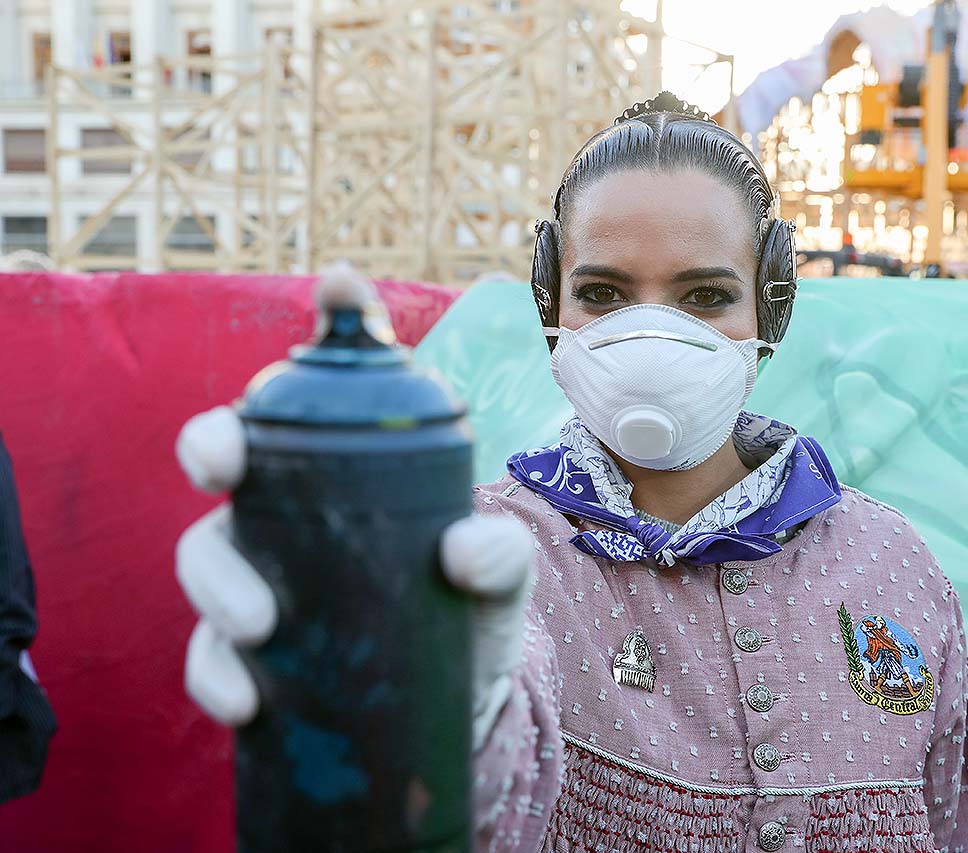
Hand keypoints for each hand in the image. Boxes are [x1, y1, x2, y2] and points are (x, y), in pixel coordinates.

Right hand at [174, 266, 534, 750]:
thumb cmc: (472, 607)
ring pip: (206, 553)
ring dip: (216, 583)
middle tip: (221, 467)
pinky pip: (209, 654)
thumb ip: (502, 554)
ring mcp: (261, 576)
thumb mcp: (500, 577)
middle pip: (230, 452)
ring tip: (259, 625)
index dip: (334, 325)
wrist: (459, 698)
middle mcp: (292, 509)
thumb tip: (463, 549)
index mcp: (350, 469)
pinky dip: (216, 674)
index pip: (334, 388)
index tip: (340, 285)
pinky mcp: (248, 652)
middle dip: (212, 444)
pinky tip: (246, 702)